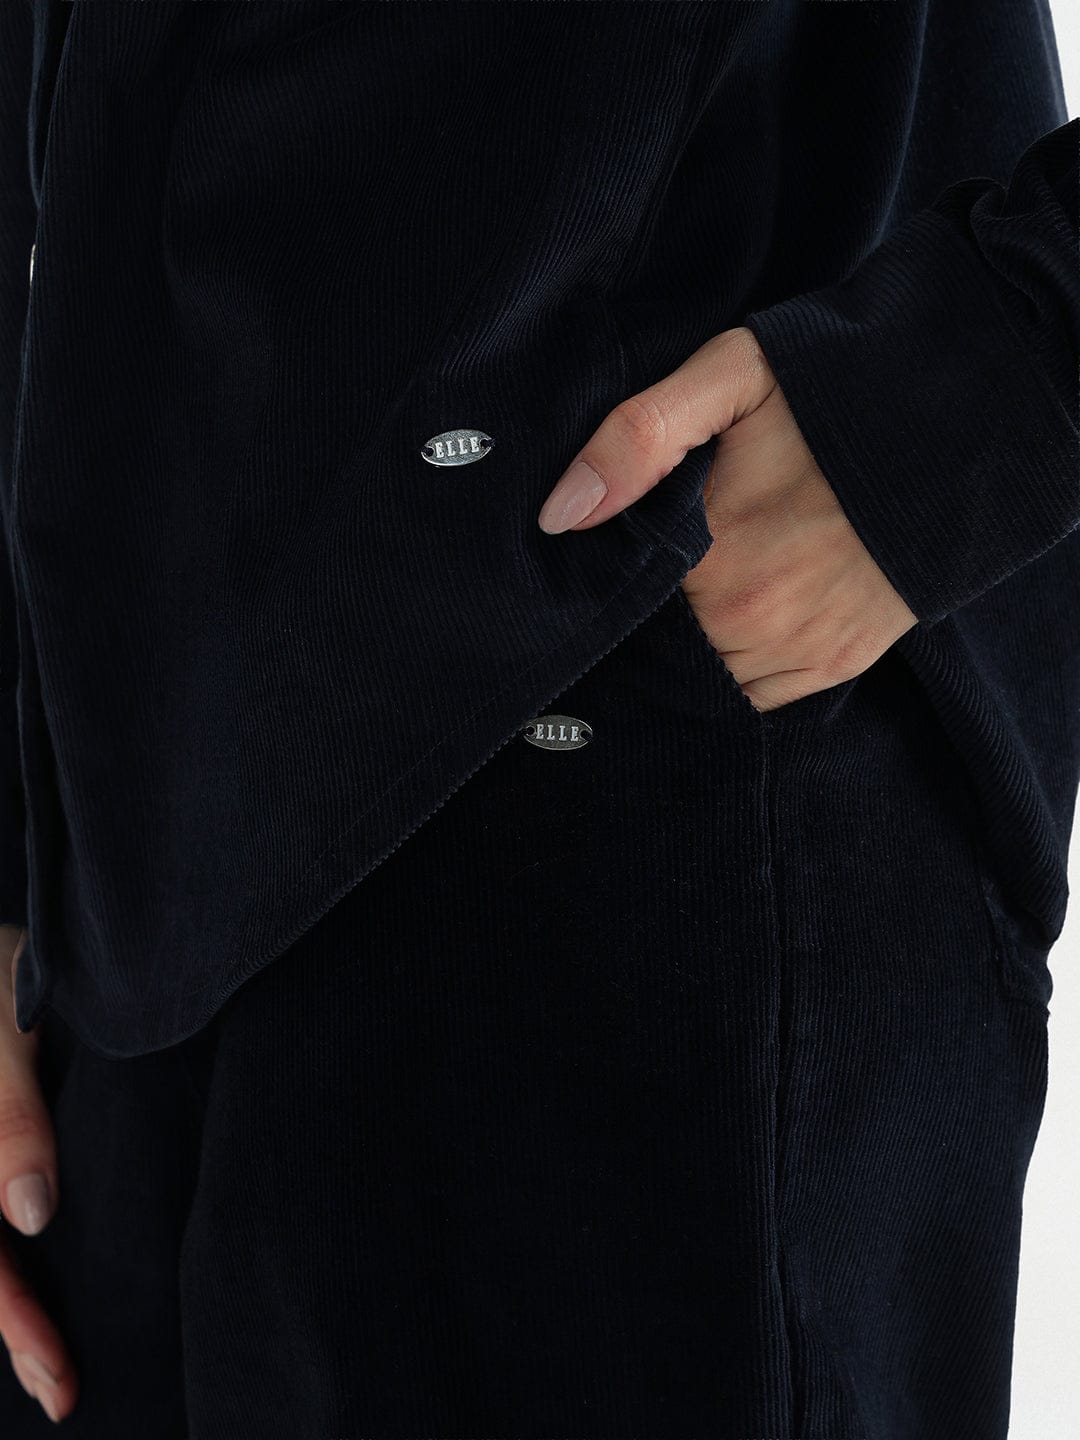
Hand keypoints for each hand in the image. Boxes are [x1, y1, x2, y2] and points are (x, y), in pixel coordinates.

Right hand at [0, 924, 76, 1422]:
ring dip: (14, 1303)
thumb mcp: (2, 1027)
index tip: (58, 1377)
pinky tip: (50, 1282)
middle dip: (18, 1331)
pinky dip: (14, 1262)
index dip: (16, 1322)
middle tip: (66, 1393)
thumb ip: (9, 1115)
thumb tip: (31, 1218)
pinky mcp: (0, 1135)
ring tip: (59, 1363)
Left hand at [537, 326, 916, 710]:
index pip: (619, 596)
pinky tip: (745, 616)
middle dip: (651, 608)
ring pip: (702, 675)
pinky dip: (737, 669)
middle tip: (678, 554)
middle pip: (657, 639)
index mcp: (710, 556)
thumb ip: (637, 438)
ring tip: (714, 580)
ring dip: (692, 643)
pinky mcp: (836, 665)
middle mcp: (748, 621)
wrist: (960, 422)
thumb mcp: (730, 378)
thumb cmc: (834, 393)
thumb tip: (562, 516)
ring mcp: (797, 651)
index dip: (612, 576)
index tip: (620, 550)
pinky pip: (754, 696)